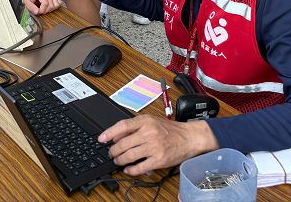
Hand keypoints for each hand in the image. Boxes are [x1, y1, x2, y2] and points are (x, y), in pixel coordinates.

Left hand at [20, 0, 60, 14]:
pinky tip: (48, 7)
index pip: (45, 3)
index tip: (38, 11)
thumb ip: (31, 7)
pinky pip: (58, 3)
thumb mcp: (26, 1)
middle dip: (45, 10)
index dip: (42, 10)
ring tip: (44, 8)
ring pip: (56, 5)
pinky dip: (54, 7)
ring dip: (50, 9)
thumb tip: (37, 12)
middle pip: (51, 5)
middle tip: (39, 10)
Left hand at [98, 116, 218, 175]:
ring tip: (117, 160)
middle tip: (111, 153)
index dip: (109, 133)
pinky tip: (128, 169)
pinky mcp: (159, 160)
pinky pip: (140, 167)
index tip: (101, 139)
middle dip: (114, 151)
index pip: (123, 126)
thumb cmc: (170, 130)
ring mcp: (154, 147)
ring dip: (120, 160)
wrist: (189, 138)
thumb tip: (116, 135)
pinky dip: (131, 170)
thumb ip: (134, 127)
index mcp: (146, 121)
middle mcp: (149, 133)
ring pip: (130, 156)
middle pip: (124, 143)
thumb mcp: (151, 121)